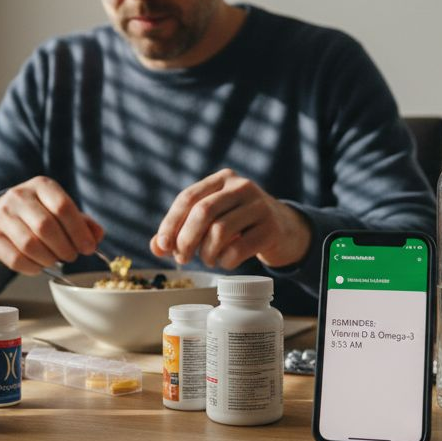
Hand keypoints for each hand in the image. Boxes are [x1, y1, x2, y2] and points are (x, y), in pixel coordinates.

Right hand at [0, 176, 103, 274]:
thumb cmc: (38, 214)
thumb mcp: (60, 210)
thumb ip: (82, 222)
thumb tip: (97, 235)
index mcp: (41, 186)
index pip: (63, 207)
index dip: (79, 232)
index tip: (89, 248)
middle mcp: (19, 196)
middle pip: (46, 227)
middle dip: (65, 248)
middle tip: (72, 256)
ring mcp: (2, 215)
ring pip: (29, 245)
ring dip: (49, 259)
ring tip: (55, 260)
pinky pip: (15, 259)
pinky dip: (33, 268)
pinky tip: (39, 266)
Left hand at [150, 169, 310, 270]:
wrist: (284, 229)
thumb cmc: (240, 225)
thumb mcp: (213, 221)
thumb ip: (182, 231)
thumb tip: (156, 247)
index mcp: (222, 179)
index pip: (188, 197)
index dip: (170, 223)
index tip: (163, 246)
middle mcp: (241, 186)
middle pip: (203, 212)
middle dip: (186, 239)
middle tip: (182, 258)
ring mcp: (259, 205)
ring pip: (220, 231)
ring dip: (207, 252)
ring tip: (209, 259)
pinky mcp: (271, 228)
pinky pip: (239, 248)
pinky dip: (226, 260)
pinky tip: (226, 262)